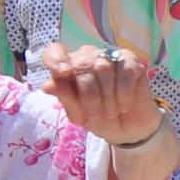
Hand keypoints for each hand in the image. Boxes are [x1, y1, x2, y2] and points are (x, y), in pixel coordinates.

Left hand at [38, 43, 164, 144]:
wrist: (128, 128)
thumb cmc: (99, 118)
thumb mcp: (79, 115)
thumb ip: (65, 99)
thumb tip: (47, 85)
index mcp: (68, 67)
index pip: (55, 52)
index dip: (56, 59)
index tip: (62, 73)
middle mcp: (87, 57)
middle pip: (82, 64)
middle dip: (89, 95)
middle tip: (96, 114)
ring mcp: (109, 56)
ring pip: (104, 67)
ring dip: (108, 97)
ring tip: (111, 111)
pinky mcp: (131, 61)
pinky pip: (125, 71)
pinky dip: (124, 93)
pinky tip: (124, 105)